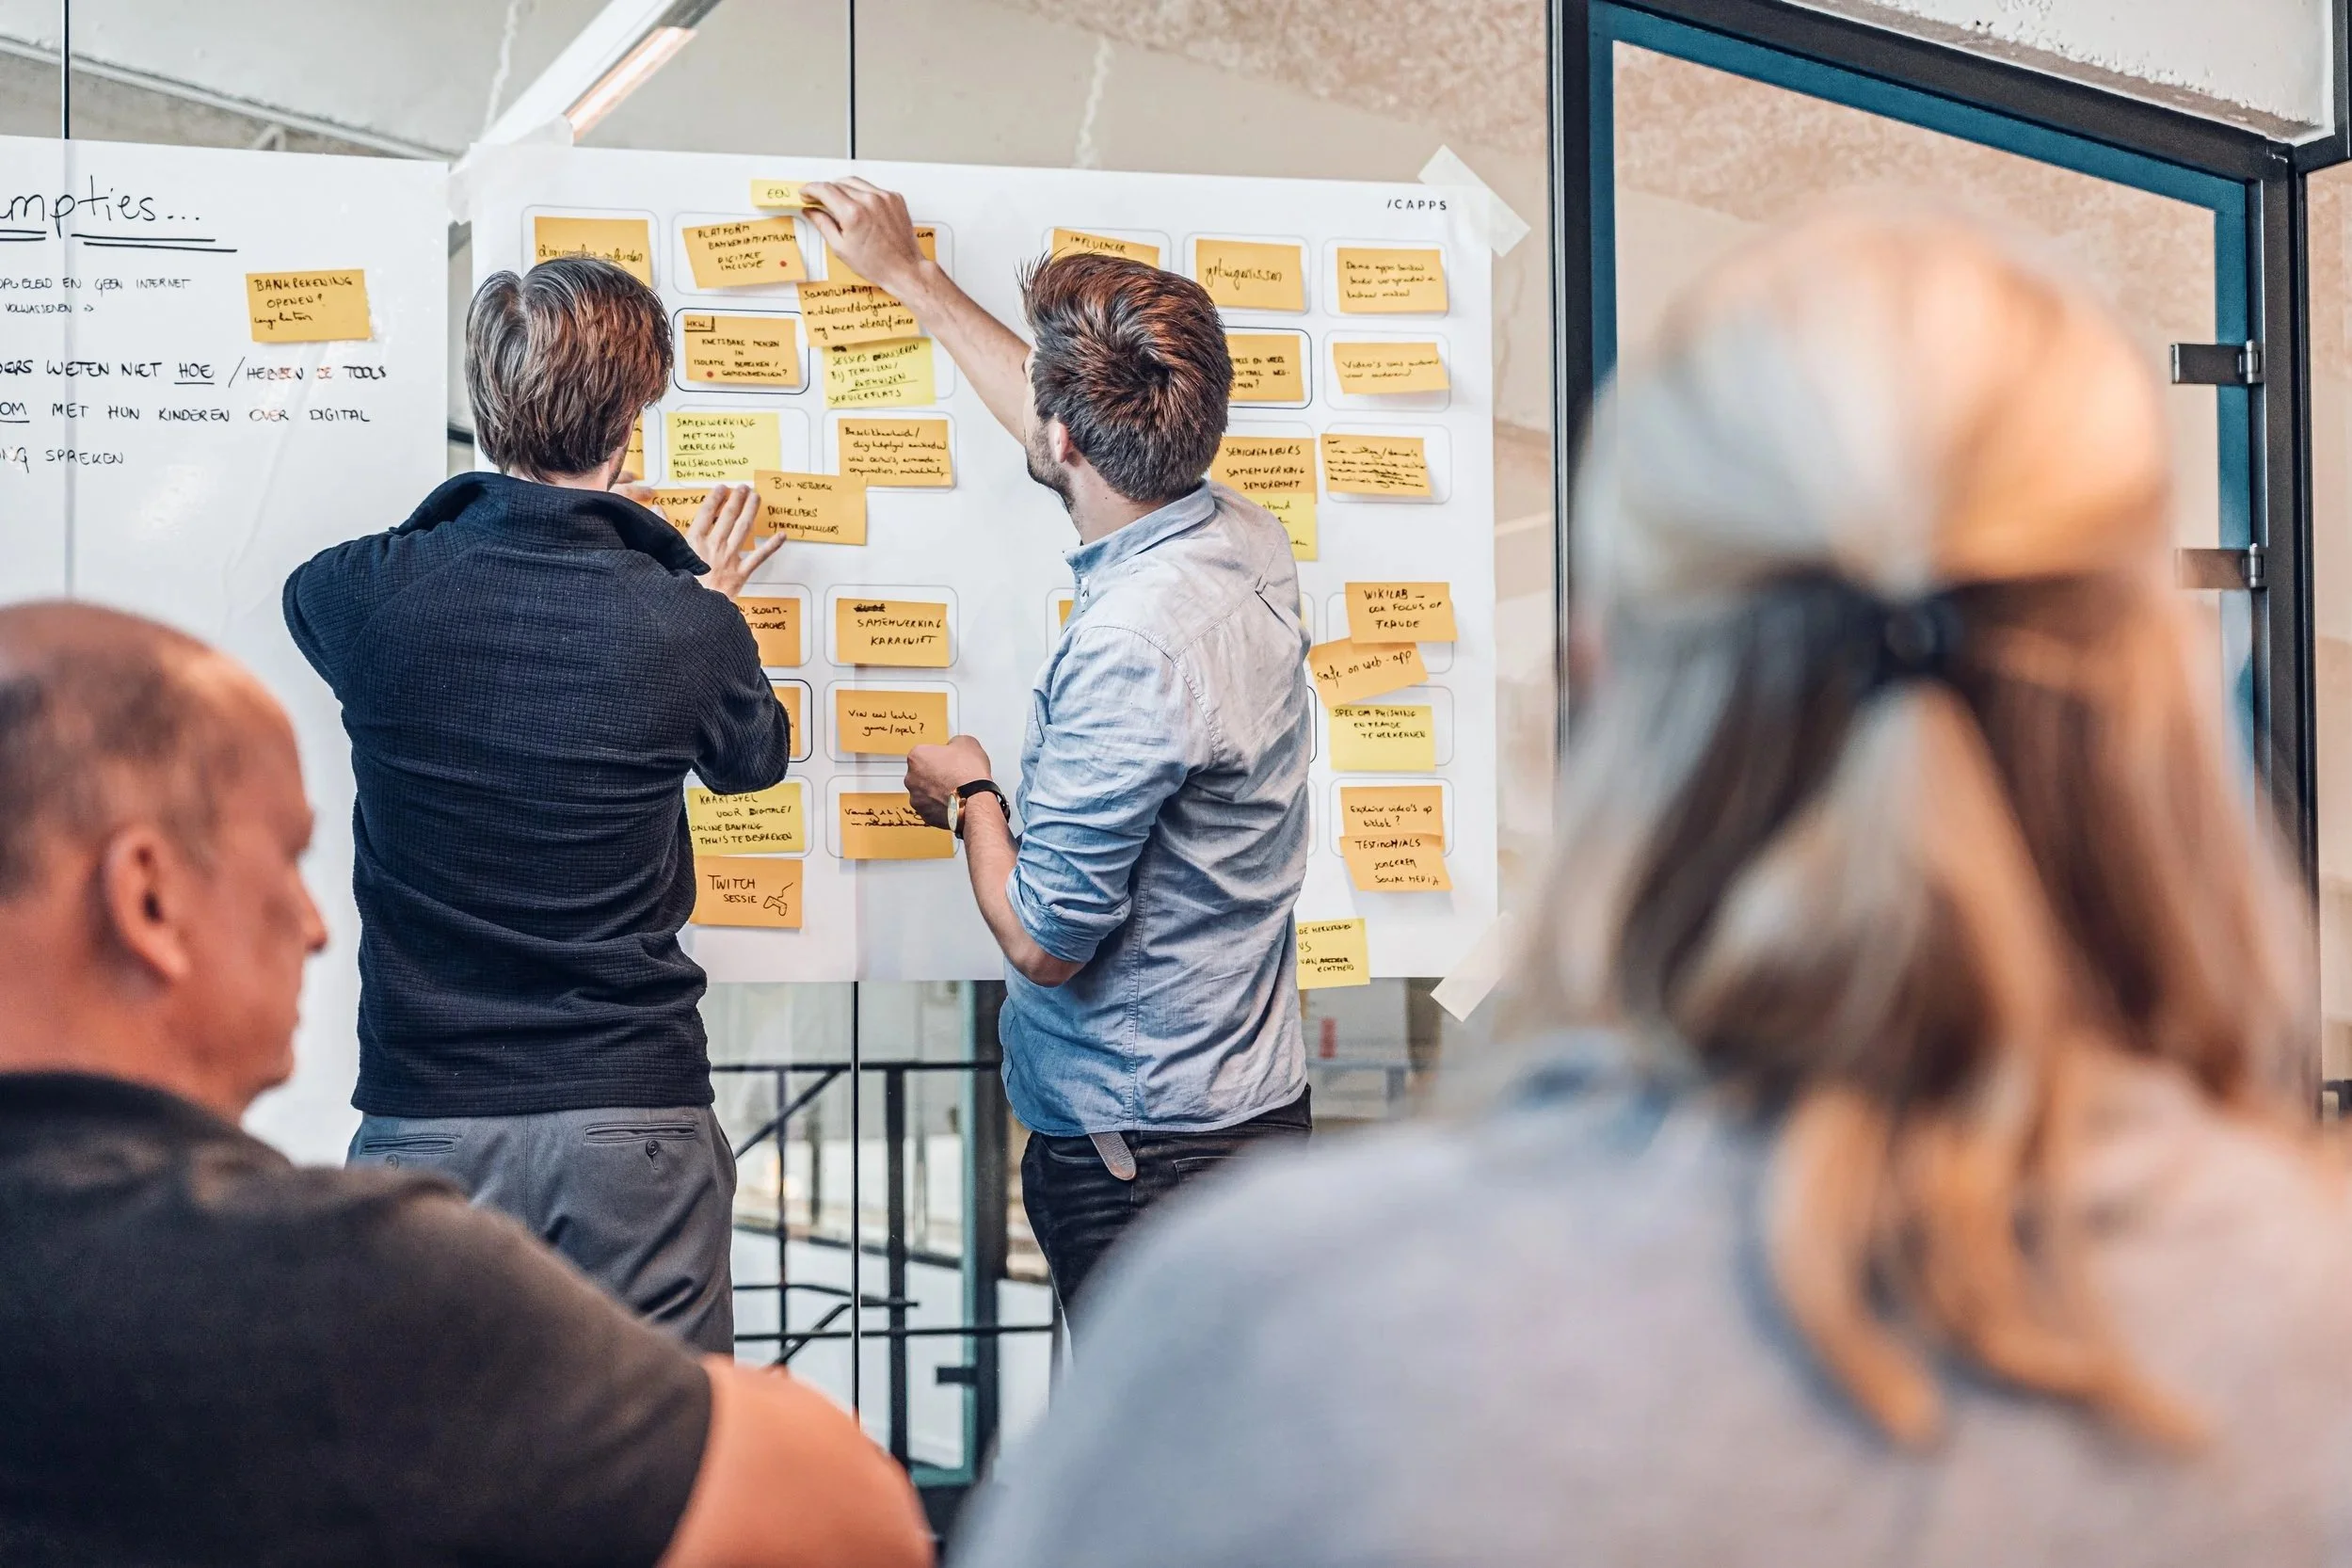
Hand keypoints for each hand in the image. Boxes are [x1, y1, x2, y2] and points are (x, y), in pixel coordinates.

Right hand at [645, 482, 784, 599]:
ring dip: (751, 510)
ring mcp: (729, 558)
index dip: (715, 498)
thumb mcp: (665, 555)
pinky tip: (781, 535)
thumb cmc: (680, 584)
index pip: (706, 512)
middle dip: (737, 499)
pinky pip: (759, 557)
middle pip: (728, 516)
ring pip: (743, 529)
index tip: (722, 488)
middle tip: (743, 488)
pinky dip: (771, 546)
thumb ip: (664, 528)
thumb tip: (657, 508)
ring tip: (756, 497)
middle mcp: (714, 546)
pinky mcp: (741, 574)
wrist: (692, 611)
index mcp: (694, 541)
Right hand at [803, 178, 930, 296]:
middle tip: (819, 201)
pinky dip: (862, 194)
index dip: (810, 189)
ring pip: (855, 182)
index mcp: (853, 213)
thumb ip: (823, 224)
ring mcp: (884, 197)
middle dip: (825, 190)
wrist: (904, 268)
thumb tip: (811, 211)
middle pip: (838, 183)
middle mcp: (870, 201)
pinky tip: (860, 207)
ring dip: (842, 189)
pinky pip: (872, 188)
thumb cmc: (877, 264)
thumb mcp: (841, 248)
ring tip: (839, 205)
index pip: (824, 189)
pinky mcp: (895, 198)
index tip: (806, 193)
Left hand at [904, 736, 992, 829]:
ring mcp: (916, 799)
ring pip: (925, 793)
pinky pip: (931, 809)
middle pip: (921, 774)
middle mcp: (911, 778)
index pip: (924, 753)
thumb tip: (955, 747)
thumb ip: (954, 743)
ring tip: (956, 790)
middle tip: (952, 775)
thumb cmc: (969, 773)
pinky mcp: (925, 815)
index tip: (948, 760)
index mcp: (917, 757)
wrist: (975, 800)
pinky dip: (940, 806)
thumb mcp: (967, 743)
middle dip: (935, 775)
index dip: (939, 756)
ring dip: (936, 791)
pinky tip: (954, 802)